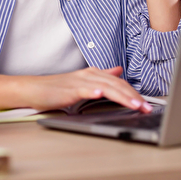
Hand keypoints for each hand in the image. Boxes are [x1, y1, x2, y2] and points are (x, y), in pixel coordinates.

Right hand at [24, 66, 152, 112]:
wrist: (33, 89)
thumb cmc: (57, 88)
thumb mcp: (84, 82)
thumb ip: (103, 76)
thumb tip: (119, 71)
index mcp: (94, 74)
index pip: (119, 83)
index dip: (134, 92)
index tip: (147, 104)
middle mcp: (89, 76)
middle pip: (116, 84)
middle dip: (133, 96)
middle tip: (146, 108)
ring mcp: (78, 82)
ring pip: (105, 87)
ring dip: (121, 96)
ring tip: (134, 104)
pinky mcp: (67, 90)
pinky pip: (82, 89)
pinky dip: (91, 91)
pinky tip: (99, 94)